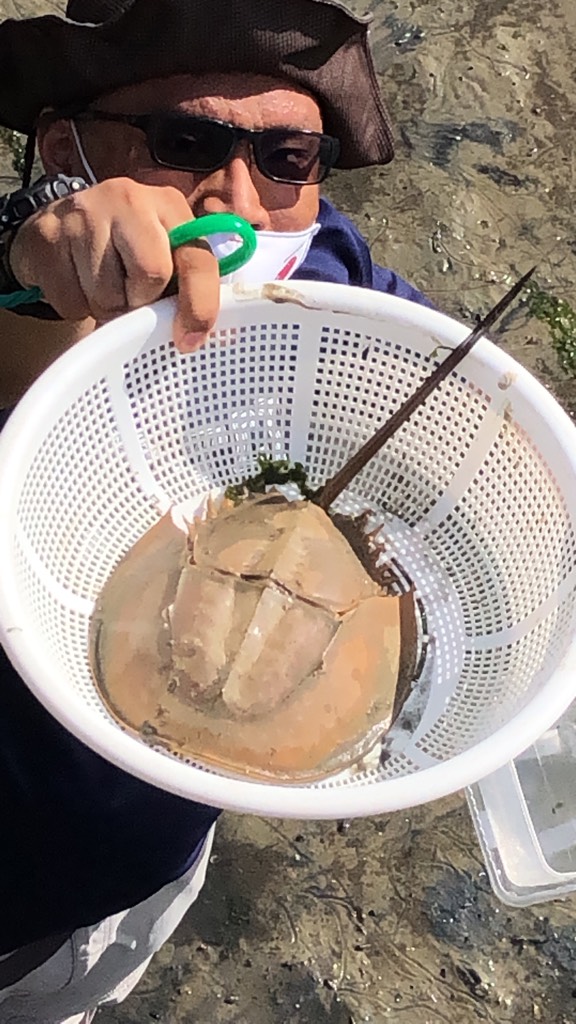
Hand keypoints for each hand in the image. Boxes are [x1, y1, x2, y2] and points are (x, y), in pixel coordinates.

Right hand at [9, 177, 219, 351]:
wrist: (57, 226)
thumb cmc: (125, 247)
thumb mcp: (164, 251)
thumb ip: (190, 282)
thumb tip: (217, 337)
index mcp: (169, 205)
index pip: (198, 259)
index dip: (199, 305)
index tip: (189, 340)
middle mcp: (129, 199)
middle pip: (152, 275)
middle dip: (142, 300)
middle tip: (131, 296)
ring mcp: (84, 213)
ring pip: (108, 295)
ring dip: (107, 307)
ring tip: (101, 285)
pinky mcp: (48, 236)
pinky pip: (72, 300)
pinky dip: (77, 306)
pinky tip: (76, 281)